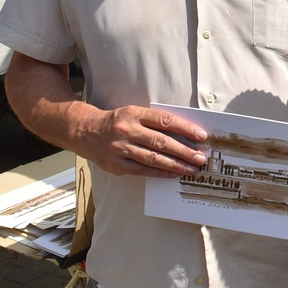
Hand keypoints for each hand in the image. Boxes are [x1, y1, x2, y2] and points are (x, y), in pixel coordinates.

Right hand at [79, 105, 208, 177]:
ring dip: (175, 164)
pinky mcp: (117, 165)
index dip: (185, 128)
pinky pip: (143, 170)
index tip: (201, 135)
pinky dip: (160, 172)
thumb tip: (185, 134)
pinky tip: (174, 173)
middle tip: (200, 157)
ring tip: (192, 168)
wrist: (86, 132)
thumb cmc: (118, 122)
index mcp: (134, 114)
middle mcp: (127, 130)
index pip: (165, 120)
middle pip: (161, 142)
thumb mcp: (134, 113)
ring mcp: (120, 149)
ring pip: (153, 158)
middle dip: (184, 151)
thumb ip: (155, 121)